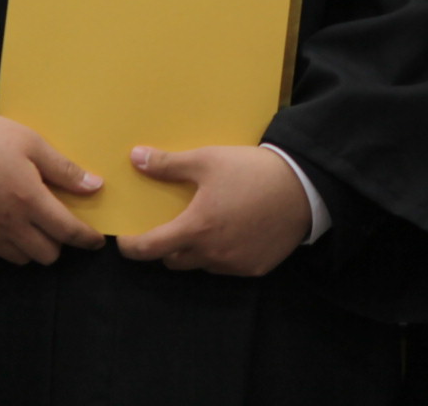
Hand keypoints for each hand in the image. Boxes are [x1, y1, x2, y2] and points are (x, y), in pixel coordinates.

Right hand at [0, 114, 106, 264]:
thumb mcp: (31, 143)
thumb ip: (64, 169)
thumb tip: (95, 186)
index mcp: (27, 199)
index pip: (67, 232)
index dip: (86, 239)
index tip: (97, 240)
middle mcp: (8, 224)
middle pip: (47, 254)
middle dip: (59, 242)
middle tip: (57, 222)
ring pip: (23, 258)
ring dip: (33, 245)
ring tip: (30, 222)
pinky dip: (8, 245)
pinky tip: (6, 222)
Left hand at [112, 144, 311, 276]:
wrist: (303, 186)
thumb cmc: (251, 171)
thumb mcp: (208, 160)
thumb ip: (169, 164)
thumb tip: (135, 158)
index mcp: (196, 228)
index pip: (150, 249)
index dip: (131, 248)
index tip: (125, 241)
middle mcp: (212, 254)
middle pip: (174, 261)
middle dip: (167, 246)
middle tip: (174, 225)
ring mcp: (235, 265)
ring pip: (202, 265)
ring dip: (196, 251)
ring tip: (208, 226)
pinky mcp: (256, 269)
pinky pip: (229, 267)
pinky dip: (224, 255)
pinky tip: (235, 232)